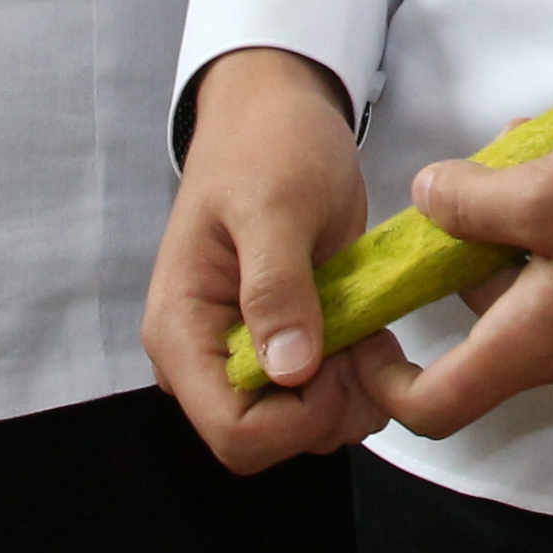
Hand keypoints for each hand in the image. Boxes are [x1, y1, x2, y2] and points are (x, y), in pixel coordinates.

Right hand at [144, 49, 391, 470]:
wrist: (278, 110)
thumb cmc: (269, 145)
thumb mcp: (277, 205)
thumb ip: (276, 286)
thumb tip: (288, 370)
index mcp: (181, 332)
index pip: (232, 432)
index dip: (296, 417)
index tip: (340, 360)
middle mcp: (203, 358)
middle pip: (264, 442)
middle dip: (325, 410)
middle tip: (366, 342)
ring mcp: (243, 355)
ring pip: (297, 429)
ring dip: (346, 396)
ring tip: (371, 329)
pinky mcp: (281, 346)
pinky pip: (316, 397)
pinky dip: (353, 379)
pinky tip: (371, 332)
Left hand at [350, 108, 552, 437]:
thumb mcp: (552, 185)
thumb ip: (472, 204)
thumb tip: (425, 204)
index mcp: (541, 347)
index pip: (435, 407)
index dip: (383, 378)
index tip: (366, 326)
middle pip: (491, 330)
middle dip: (474, 252)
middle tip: (491, 168)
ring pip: (543, 295)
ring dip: (530, 231)